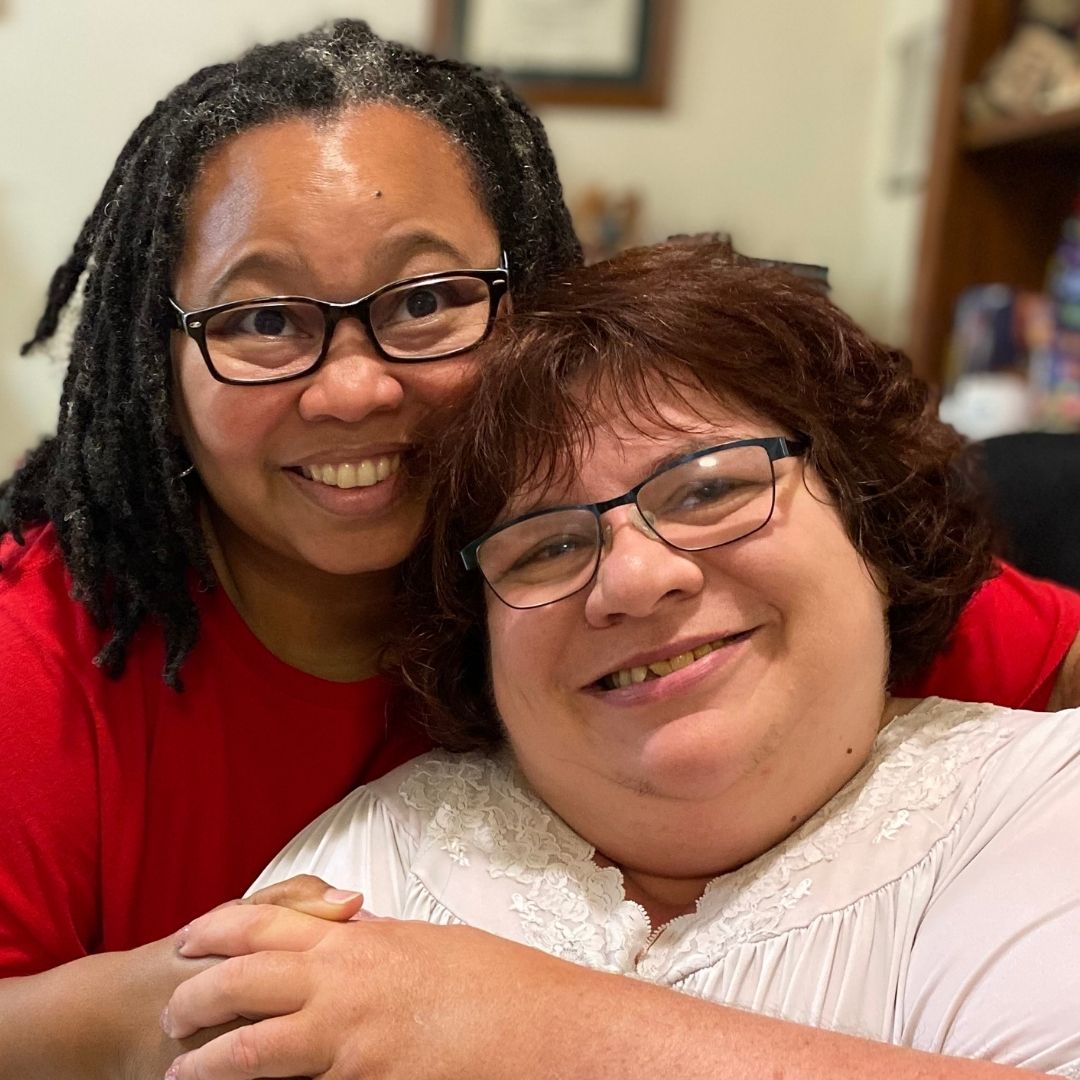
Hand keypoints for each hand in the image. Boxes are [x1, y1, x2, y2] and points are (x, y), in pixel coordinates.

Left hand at [160, 903, 603, 1079]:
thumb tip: (349, 933)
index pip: (269, 922)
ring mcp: (351, 1036)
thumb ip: (378, 942)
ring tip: (179, 1072)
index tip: (190, 939)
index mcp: (359, 939)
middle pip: (245, 978)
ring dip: (207, 1060)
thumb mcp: (428, 945)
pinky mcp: (365, 1078)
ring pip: (253, 1045)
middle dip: (196, 994)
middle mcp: (345, 980)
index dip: (220, 929)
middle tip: (170, 1014)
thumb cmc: (494, 982)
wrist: (541, 1026)